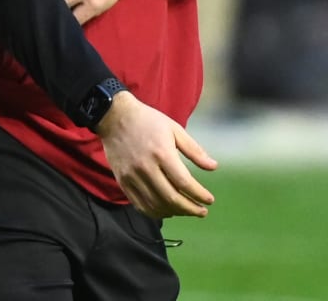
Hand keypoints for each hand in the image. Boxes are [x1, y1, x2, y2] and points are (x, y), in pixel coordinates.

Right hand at [96, 90, 217, 218]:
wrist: (113, 116)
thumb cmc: (147, 120)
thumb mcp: (174, 129)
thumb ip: (194, 150)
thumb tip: (214, 167)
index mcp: (161, 153)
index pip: (184, 183)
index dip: (199, 195)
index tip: (209, 200)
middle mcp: (145, 167)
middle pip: (171, 198)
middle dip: (190, 209)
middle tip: (202, 211)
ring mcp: (132, 176)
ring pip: (156, 205)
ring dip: (175, 212)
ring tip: (186, 210)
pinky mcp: (122, 180)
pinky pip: (139, 204)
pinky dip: (155, 212)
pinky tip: (166, 210)